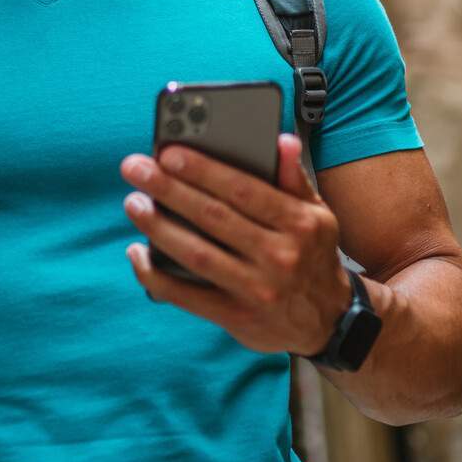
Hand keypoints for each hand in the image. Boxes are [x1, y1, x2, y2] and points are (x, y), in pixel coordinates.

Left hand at [119, 134, 349, 356]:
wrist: (329, 321)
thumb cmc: (313, 255)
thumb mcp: (318, 214)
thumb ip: (294, 177)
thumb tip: (280, 139)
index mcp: (299, 223)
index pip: (243, 190)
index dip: (203, 170)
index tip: (169, 152)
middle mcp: (279, 256)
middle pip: (213, 218)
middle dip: (168, 190)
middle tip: (135, 168)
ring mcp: (257, 289)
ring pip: (196, 254)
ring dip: (158, 228)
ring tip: (133, 203)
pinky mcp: (236, 317)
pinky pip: (186, 295)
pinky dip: (156, 274)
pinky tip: (137, 253)